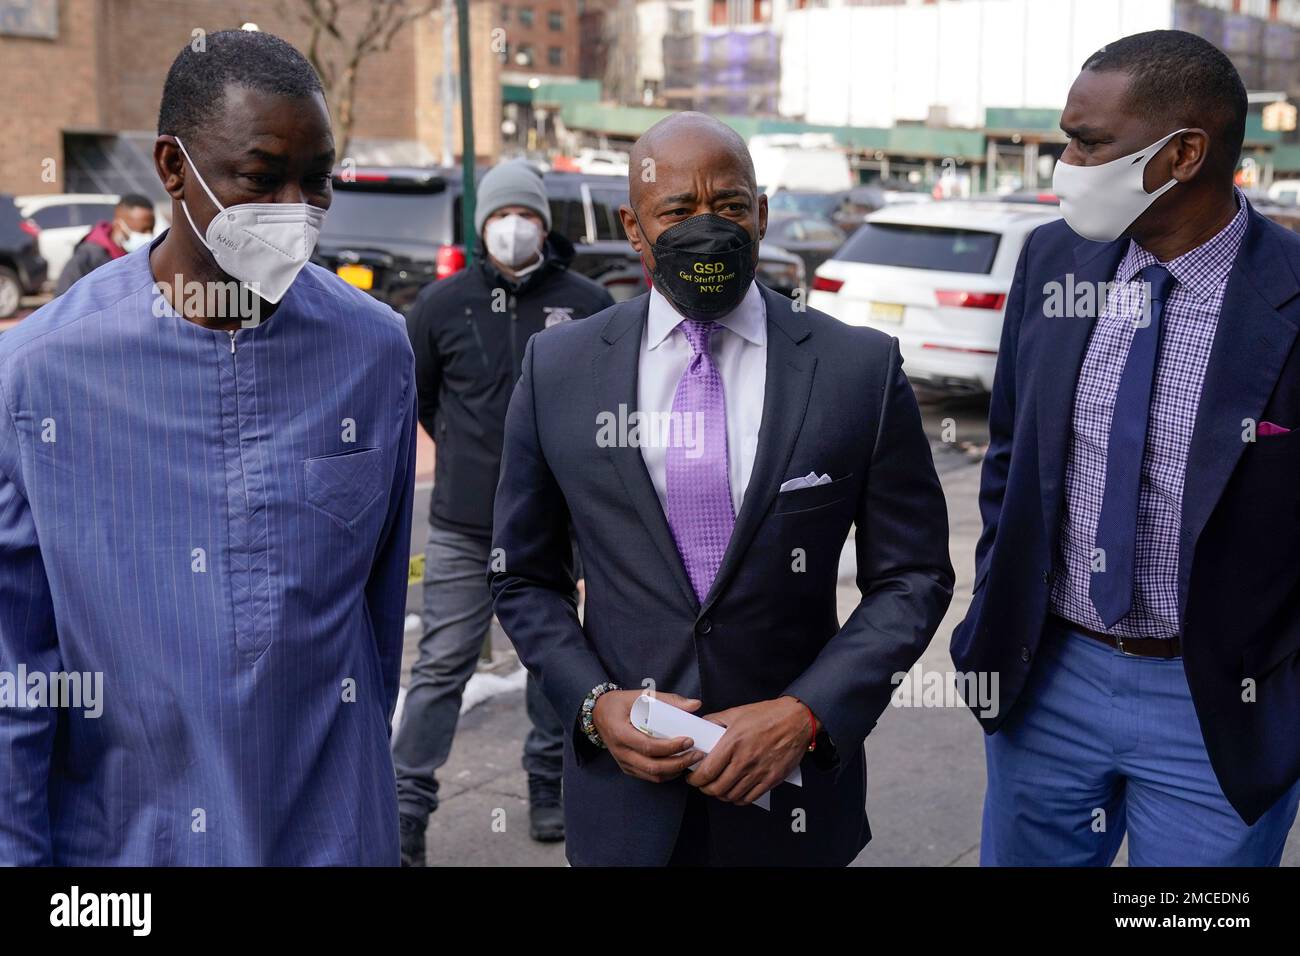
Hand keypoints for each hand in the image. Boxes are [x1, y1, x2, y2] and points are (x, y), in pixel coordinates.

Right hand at [592, 690, 704, 783]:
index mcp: (621, 733)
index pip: (648, 746)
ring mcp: (623, 762)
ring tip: (691, 760)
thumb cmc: (620, 703)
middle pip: (652, 767)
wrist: (599, 714)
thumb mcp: (641, 696)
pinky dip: (666, 774)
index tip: (689, 740)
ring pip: (652, 775)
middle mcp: (621, 752)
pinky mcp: (627, 767)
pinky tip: (679, 765)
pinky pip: (649, 777)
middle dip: (678, 763)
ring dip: (674, 771)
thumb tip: (695, 705)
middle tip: (697, 754)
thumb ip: (668, 700)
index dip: (671, 747)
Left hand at [686, 696, 812, 804]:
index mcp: (733, 743)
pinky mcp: (772, 779)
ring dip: (721, 795)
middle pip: (717, 788)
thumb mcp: (737, 712)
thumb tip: (701, 726)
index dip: (695, 779)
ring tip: (717, 788)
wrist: (797, 719)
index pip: (707, 771)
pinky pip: (750, 798)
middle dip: (705, 789)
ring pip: (732, 795)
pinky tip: (734, 793)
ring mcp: (759, 772)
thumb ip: (716, 720)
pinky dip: (738, 799)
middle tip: (702, 785)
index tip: (692, 778)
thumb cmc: (768, 714)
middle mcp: (745, 760)